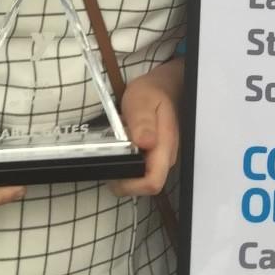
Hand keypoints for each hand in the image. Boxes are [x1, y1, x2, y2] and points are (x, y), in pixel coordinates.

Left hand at [111, 59, 181, 196]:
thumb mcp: (142, 100)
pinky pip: (140, 171)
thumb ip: (143, 121)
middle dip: (123, 180)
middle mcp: (166, 157)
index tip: (114, 173)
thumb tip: (146, 143)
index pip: (153, 182)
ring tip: (113, 152)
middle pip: (145, 186)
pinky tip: (120, 151)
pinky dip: (126, 166)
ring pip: (142, 180)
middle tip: (108, 159)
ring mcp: (161, 159)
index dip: (131, 185)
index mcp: (165, 145)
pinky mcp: (155, 157)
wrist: (163, 87)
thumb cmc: (152, 93)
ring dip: (124, 173)